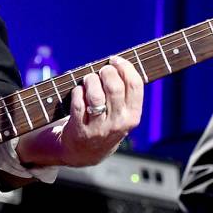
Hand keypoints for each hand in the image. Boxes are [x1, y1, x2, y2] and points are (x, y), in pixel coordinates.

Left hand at [17, 56, 143, 166]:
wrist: (85, 152)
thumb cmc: (105, 123)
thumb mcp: (123, 114)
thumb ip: (125, 93)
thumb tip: (119, 62)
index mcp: (133, 116)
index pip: (135, 85)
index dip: (125, 67)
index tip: (116, 60)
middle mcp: (118, 123)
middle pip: (114, 87)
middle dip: (106, 72)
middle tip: (101, 71)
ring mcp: (99, 127)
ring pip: (95, 94)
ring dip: (90, 80)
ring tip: (89, 80)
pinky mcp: (80, 128)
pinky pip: (78, 102)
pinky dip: (77, 92)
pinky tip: (79, 92)